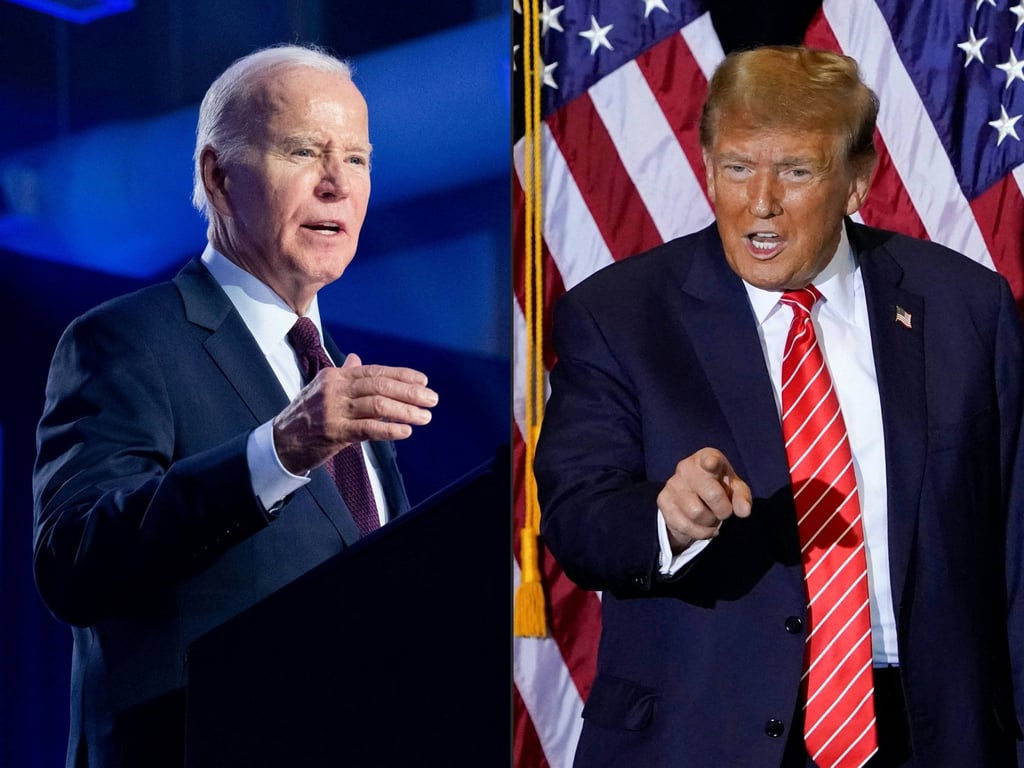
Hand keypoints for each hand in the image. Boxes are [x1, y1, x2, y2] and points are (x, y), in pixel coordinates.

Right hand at [272, 353, 437, 474]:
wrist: (281, 442)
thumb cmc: (307, 415)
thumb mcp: (323, 389)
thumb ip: (344, 375)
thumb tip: (356, 358)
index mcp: (336, 376)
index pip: (375, 372)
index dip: (401, 376)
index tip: (423, 381)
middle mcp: (335, 389)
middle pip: (379, 386)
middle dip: (409, 392)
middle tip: (432, 399)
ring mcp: (333, 410)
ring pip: (377, 406)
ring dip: (405, 411)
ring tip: (425, 417)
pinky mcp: (333, 432)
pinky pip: (367, 429)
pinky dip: (389, 429)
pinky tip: (405, 431)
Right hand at [657, 447, 751, 553]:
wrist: (693, 495)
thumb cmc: (719, 487)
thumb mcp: (735, 489)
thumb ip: (742, 498)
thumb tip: (744, 511)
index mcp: (706, 459)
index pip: (708, 459)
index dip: (710, 462)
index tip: (711, 463)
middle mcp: (686, 467)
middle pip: (711, 495)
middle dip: (723, 510)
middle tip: (725, 512)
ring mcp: (672, 484)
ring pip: (697, 513)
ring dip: (710, 522)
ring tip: (711, 518)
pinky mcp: (663, 500)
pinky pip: (684, 525)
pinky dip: (699, 532)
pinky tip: (703, 527)